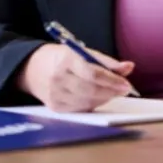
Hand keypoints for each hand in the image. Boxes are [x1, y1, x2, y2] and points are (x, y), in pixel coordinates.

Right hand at [19, 43, 135, 112]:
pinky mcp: (55, 106)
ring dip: (104, 98)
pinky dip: (93, 104)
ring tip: (112, 92)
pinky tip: (98, 97)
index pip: (93, 73)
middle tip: (124, 89)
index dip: (112, 81)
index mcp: (66, 60)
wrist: (34, 68)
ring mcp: (55, 94)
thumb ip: (107, 62)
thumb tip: (129, 67)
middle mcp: (58, 78)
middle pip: (90, 90)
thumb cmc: (64, 59)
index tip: (126, 84)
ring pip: (87, 102)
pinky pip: (80, 109)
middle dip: (111, 92)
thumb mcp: (84, 53)